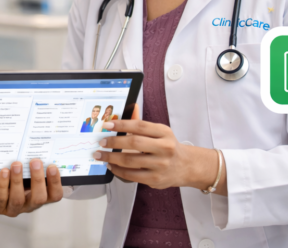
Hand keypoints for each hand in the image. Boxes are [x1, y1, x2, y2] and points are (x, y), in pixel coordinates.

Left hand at [0, 159, 62, 216]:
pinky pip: (1, 197)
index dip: (56, 183)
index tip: (52, 166)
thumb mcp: (25, 173)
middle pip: (39, 198)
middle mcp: (29, 204)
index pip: (55, 195)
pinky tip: (4, 171)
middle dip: (37, 179)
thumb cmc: (12, 178)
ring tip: (16, 164)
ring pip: (18, 199)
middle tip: (35, 162)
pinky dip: (3, 184)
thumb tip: (37, 147)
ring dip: (18, 180)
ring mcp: (13, 208)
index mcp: (40, 195)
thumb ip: (33, 165)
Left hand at [93, 105, 225, 193]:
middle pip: (134, 143)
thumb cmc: (168, 146)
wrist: (186, 166)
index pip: (140, 126)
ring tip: (101, 155)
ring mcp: (161, 165)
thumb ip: (142, 124)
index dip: (121, 124)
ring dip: (111, 158)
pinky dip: (118, 171)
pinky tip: (111, 166)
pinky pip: (132, 175)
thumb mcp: (160, 132)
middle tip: (101, 142)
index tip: (107, 125)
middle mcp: (164, 148)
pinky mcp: (156, 179)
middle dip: (114, 142)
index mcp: (164, 132)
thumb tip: (128, 109)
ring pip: (130, 161)